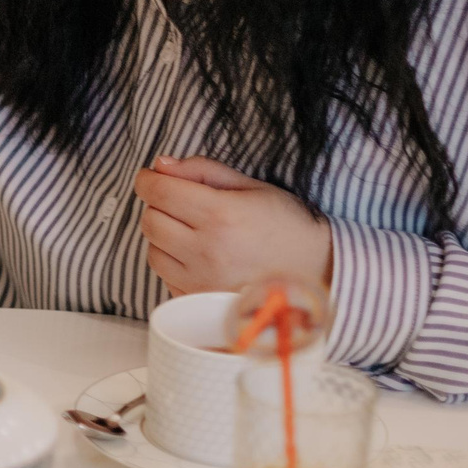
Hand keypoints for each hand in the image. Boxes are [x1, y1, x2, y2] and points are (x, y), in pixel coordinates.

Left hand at [135, 154, 334, 295]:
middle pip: (150, 220)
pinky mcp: (200, 302)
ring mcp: (201, 281)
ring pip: (152, 249)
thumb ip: (204, 171)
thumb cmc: (288, 226)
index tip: (151, 177)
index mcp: (220, 215)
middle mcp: (207, 250)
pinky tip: (199, 256)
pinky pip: (165, 276)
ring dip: (163, 236)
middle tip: (180, 203)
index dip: (148, 180)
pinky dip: (173, 262)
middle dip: (158, 206)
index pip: (158, 192)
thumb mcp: (253, 187)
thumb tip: (161, 165)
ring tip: (192, 231)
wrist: (319, 273)